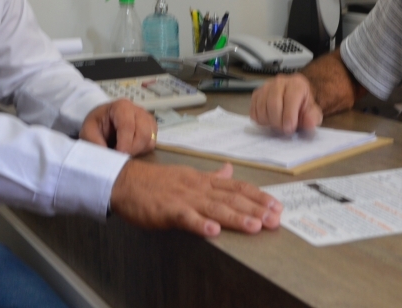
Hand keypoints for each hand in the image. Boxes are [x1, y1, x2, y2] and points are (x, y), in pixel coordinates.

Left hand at [79, 99, 156, 154]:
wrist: (103, 121)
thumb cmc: (97, 124)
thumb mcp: (88, 131)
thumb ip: (94, 142)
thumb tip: (107, 158)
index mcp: (122, 106)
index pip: (128, 126)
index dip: (124, 145)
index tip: (117, 156)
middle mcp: (138, 110)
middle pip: (143, 134)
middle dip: (132, 150)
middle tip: (120, 158)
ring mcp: (147, 119)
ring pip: (150, 140)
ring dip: (137, 151)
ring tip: (124, 153)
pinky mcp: (152, 128)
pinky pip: (152, 144)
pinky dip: (142, 150)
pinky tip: (130, 150)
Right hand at [108, 160, 282, 236]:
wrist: (125, 182)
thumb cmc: (155, 181)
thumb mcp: (188, 174)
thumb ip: (210, 176)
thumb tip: (229, 170)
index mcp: (204, 180)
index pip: (237, 187)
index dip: (258, 196)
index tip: (276, 205)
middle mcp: (198, 188)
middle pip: (231, 198)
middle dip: (255, 209)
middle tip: (275, 219)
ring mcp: (184, 198)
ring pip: (215, 207)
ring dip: (236, 217)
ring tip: (255, 226)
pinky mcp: (168, 210)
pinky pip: (186, 218)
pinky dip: (200, 224)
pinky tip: (214, 231)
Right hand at [249, 73, 322, 133]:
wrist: (295, 100)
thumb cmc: (302, 106)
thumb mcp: (313, 113)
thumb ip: (313, 117)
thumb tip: (310, 122)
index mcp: (296, 84)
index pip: (290, 99)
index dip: (289, 117)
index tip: (290, 128)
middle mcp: (280, 82)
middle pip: (273, 104)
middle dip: (278, 121)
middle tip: (283, 129)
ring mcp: (266, 87)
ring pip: (261, 108)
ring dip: (269, 121)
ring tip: (278, 124)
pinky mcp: (256, 94)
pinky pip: (253, 110)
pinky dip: (260, 120)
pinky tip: (269, 120)